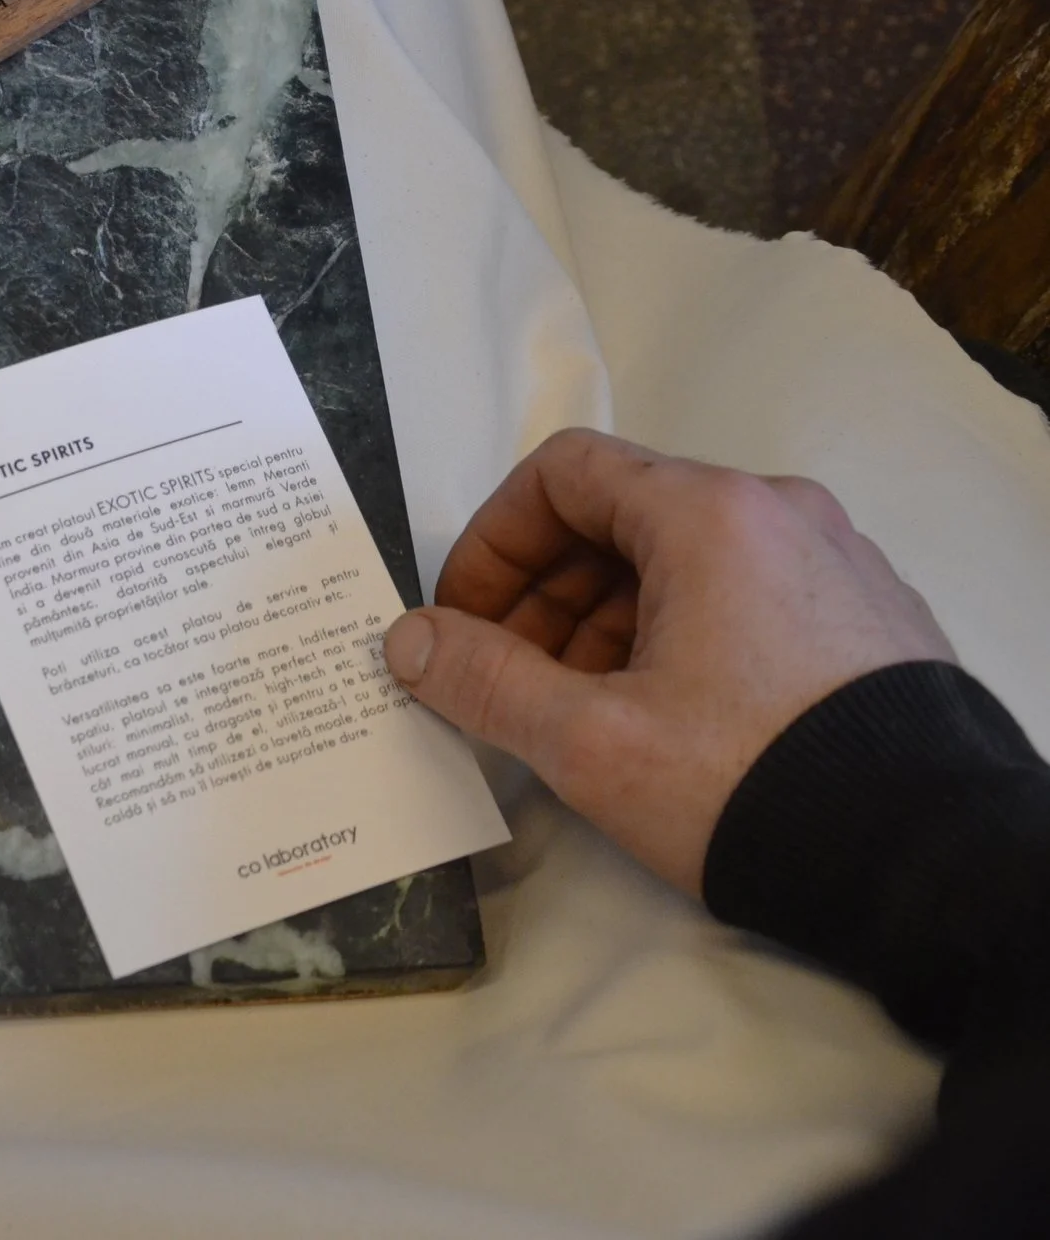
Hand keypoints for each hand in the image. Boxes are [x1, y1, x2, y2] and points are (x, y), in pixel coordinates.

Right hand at [383, 428, 953, 896]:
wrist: (930, 865)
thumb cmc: (754, 783)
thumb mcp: (591, 741)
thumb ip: (484, 679)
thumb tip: (408, 641)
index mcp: (711, 515)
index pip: (563, 474)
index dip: (491, 541)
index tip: (461, 619)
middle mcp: (779, 515)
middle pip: (620, 518)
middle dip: (540, 594)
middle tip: (503, 678)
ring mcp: (834, 566)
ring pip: (681, 563)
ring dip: (602, 622)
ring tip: (576, 713)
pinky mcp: (867, 622)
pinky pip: (743, 600)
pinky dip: (676, 638)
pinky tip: (661, 722)